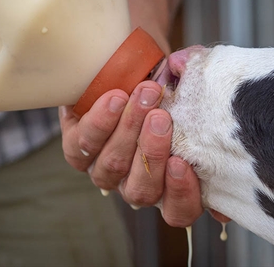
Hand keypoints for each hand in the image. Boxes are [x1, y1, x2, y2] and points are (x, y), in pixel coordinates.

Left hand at [59, 80, 202, 226]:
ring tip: (144, 96)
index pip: (179, 210)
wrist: (124, 64)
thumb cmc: (163, 82)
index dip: (181, 194)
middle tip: (161, 118)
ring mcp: (104, 169)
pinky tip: (116, 98)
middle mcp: (135, 182)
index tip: (180, 162)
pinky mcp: (76, 148)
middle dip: (151, 153)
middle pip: (141, 190)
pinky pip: (81, 147)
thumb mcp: (187, 86)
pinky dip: (100, 123)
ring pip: (112, 166)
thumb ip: (197, 89)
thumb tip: (193, 82)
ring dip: (128, 130)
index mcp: (169, 182)